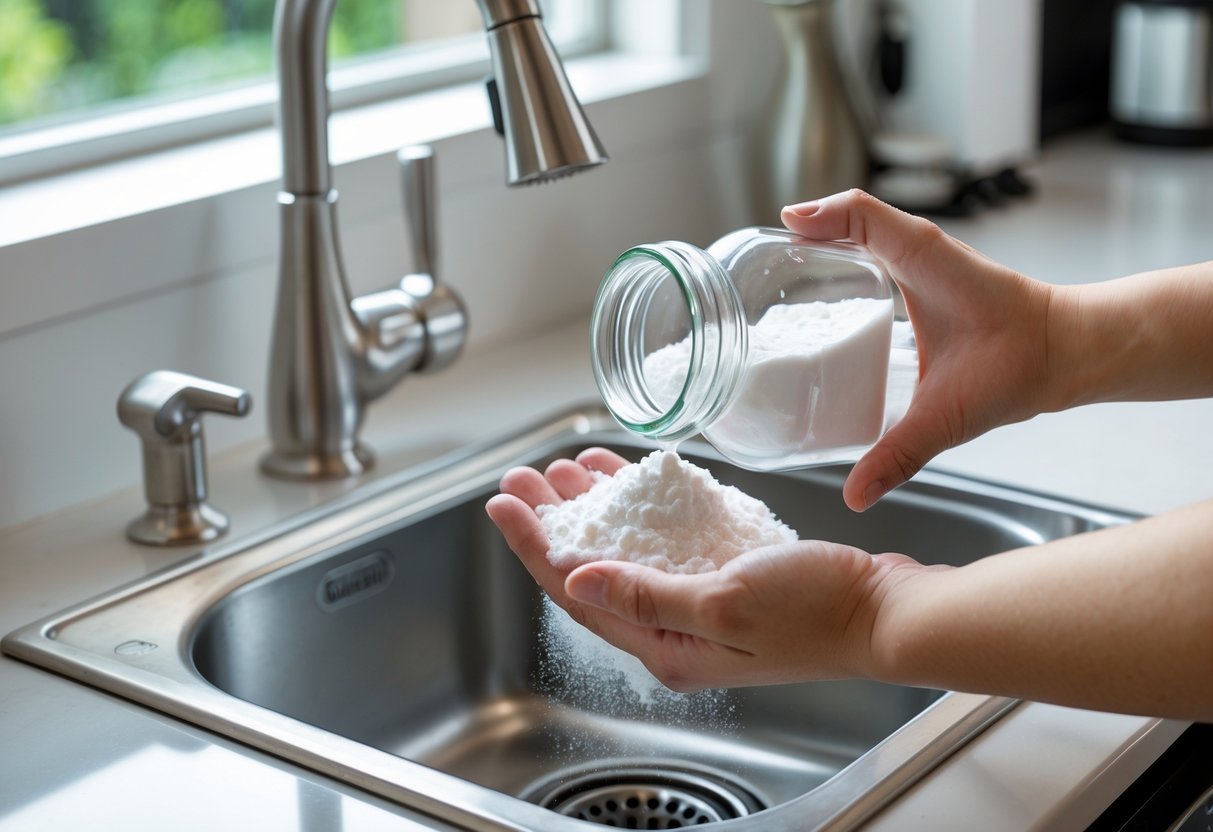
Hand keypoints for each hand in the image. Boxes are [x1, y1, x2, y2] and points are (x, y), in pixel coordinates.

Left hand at [485, 448, 925, 690]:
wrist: (886, 611)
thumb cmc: (819, 614)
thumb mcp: (724, 604)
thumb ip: (647, 595)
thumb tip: (576, 579)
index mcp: (665, 646)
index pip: (576, 592)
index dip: (534, 546)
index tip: (502, 502)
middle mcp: (674, 628)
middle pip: (594, 569)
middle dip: (554, 522)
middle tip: (523, 476)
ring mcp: (700, 602)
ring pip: (627, 551)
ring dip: (595, 510)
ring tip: (565, 469)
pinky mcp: (724, 576)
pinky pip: (667, 541)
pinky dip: (643, 507)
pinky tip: (628, 477)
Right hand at [782, 190, 1056, 510]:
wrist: (1066, 357)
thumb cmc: (1018, 364)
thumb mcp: (947, 414)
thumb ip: (898, 452)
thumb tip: (853, 495)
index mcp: (917, 260)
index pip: (857, 216)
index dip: (813, 218)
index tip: (770, 240)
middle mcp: (916, 257)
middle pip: (848, 228)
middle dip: (802, 245)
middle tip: (759, 275)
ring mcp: (921, 270)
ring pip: (864, 246)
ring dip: (823, 258)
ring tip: (779, 290)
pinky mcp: (927, 289)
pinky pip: (880, 268)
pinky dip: (848, 275)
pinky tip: (828, 310)